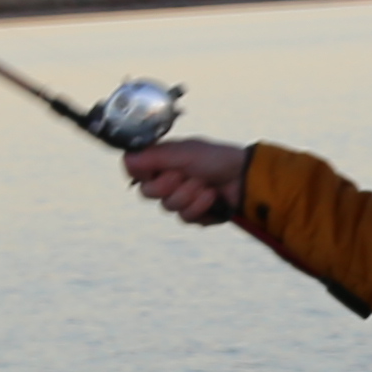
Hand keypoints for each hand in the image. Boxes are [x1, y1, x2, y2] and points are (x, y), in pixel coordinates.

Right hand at [126, 136, 251, 224]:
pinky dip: (201, 206)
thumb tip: (126, 159)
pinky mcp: (194, 214)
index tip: (159, 169)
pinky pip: (186, 218)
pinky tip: (213, 197)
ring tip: (207, 185)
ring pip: (169, 207)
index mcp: (162, 162)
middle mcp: (167, 180)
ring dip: (190, 195)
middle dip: (171, 185)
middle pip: (148, 194)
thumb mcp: (184, 152)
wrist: (245, 177)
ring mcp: (180, 199)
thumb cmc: (216, 158)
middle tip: (189, 175)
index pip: (134, 172)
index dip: (143, 174)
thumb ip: (154, 156)